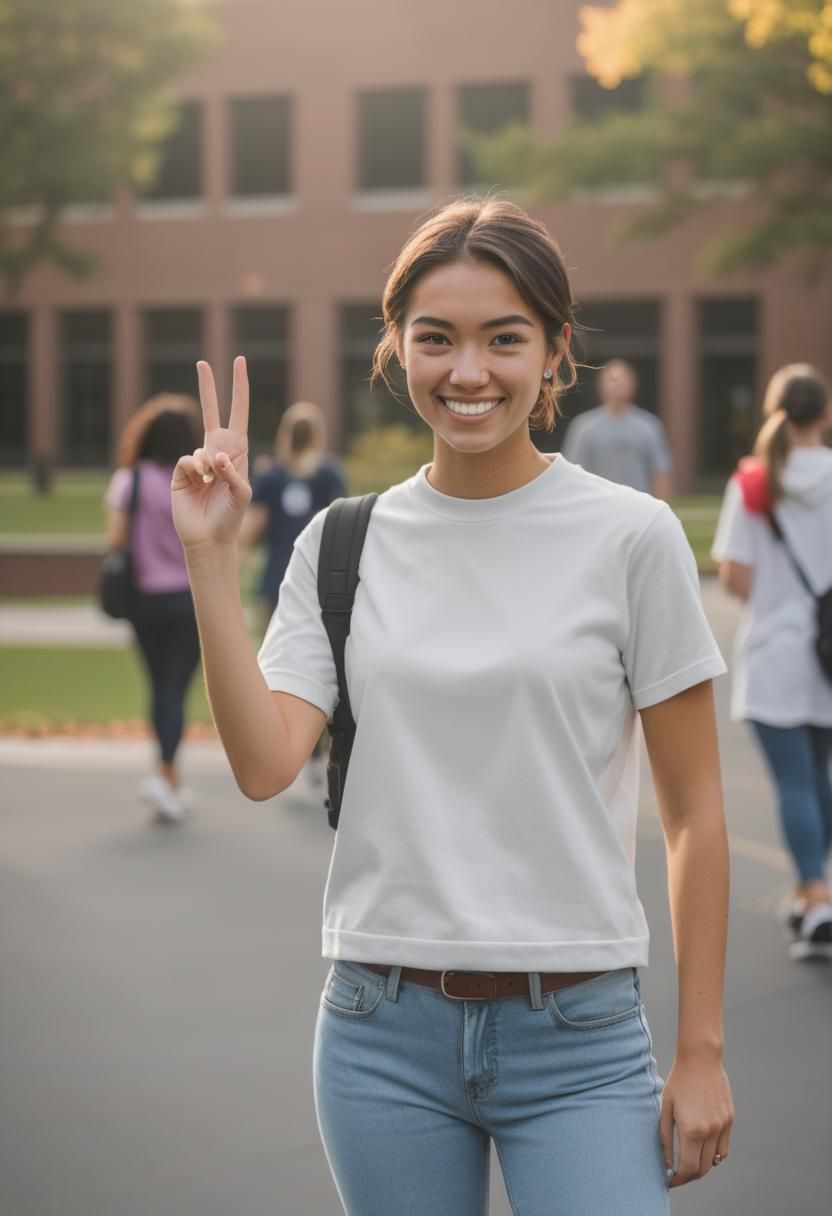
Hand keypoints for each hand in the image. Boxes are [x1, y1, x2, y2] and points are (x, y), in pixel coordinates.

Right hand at [172, 356, 251, 548]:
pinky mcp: (181, 472)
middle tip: (202, 362)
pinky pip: (188, 461)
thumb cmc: (230, 517)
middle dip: (208, 388)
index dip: (238, 389)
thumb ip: (232, 472)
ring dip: (209, 466)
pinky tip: (198, 483)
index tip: (239, 363)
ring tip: (211, 485)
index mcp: (236, 452)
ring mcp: (197, 461)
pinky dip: (195, 471)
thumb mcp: (242, 494)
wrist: (208, 538)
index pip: (237, 414)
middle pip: (211, 413)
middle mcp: (216, 452)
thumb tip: (215, 454)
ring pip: (201, 448)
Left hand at [660, 1052, 733, 1187]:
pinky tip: (702, 1148)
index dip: (678, 1179)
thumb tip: (668, 1164)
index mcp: (692, 1130)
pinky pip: (723, 1147)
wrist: (701, 1058)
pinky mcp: (730, 1120)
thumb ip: (666, 1138)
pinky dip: (714, 1154)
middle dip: (689, 1175)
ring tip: (688, 1160)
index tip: (670, 1180)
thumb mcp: (666, 1108)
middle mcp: (711, 1131)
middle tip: (677, 1173)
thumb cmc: (679, 1081)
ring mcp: (723, 1126)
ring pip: (714, 1160)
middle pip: (703, 1169)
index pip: (688, 1169)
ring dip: (702, 1165)